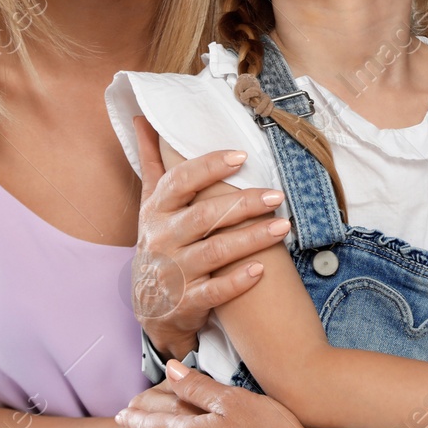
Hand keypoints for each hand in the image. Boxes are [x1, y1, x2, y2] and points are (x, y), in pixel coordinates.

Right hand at [132, 117, 289, 357]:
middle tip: (277, 195)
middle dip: (243, 204)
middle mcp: (163, 239)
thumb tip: (143, 120)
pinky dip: (237, 282)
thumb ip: (152, 163)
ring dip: (250, 239)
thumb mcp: (149, 204)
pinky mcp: (187, 302)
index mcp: (156, 210)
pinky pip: (214, 292)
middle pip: (204, 217)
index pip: (180, 182)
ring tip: (283, 227)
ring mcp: (175, 272)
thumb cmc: (158, 244)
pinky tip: (261, 270)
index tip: (241, 156)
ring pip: (214, 252)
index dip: (209, 167)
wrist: (151, 307)